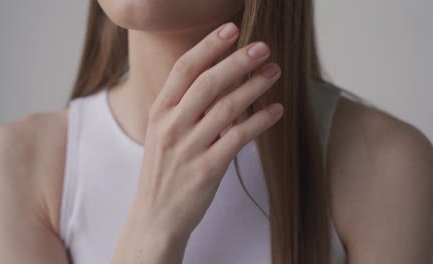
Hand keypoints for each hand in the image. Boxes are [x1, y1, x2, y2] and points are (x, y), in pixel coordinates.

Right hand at [131, 22, 282, 239]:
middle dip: (238, 61)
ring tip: (274, 73)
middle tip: (264, 47)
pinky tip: (276, 111)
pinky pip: (238, 138)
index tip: (232, 29)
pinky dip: (260, 122)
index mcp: (159, 112)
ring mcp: (189, 148)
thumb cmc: (164, 170)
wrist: (156, 216)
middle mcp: (172, 126)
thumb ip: (182, 105)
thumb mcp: (162, 132)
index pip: (184, 69)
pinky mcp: (207, 170)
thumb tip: (215, 76)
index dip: (209, 46)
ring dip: (254, 87)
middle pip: (208, 83)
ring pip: (226, 108)